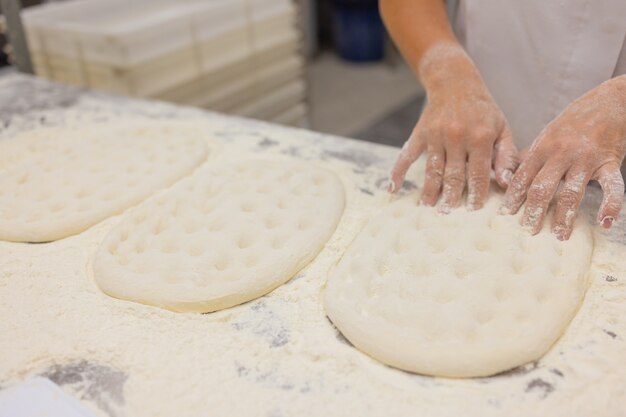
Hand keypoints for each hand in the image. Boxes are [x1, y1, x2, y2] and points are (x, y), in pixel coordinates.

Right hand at [388, 44, 517, 211]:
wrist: (455, 82)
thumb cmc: (483, 110)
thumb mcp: (502, 128)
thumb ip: (506, 156)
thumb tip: (508, 183)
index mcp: (481, 137)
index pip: (479, 173)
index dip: (477, 193)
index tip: (474, 211)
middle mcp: (457, 136)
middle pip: (454, 175)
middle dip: (452, 197)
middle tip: (449, 216)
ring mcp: (436, 135)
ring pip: (433, 169)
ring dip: (430, 191)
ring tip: (428, 208)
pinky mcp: (420, 133)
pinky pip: (407, 155)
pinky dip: (398, 172)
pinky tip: (393, 189)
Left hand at [501, 75, 625, 239]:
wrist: (609, 101)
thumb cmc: (574, 122)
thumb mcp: (547, 136)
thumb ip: (530, 158)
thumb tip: (509, 178)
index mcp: (542, 148)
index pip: (522, 177)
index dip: (513, 198)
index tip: (505, 216)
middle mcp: (561, 153)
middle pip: (542, 187)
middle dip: (533, 212)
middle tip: (528, 232)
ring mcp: (586, 158)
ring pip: (571, 192)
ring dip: (564, 216)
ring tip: (559, 236)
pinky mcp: (610, 161)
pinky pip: (613, 186)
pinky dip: (611, 205)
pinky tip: (606, 223)